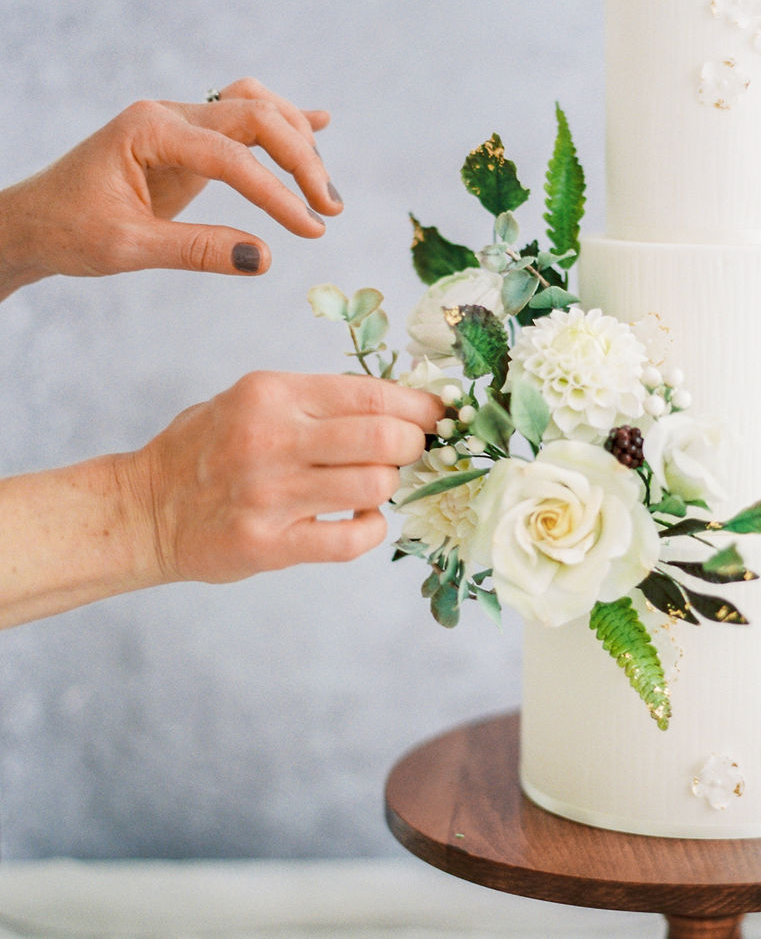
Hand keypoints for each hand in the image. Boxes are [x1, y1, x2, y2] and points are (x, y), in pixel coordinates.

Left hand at [0, 77, 342, 293]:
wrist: (35, 222)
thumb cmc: (70, 231)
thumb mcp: (129, 248)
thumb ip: (198, 250)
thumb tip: (265, 257)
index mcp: (149, 130)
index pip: (232, 155)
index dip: (276, 193)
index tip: (310, 230)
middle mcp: (169, 115)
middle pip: (256, 116)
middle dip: (300, 160)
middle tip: (330, 210)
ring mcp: (180, 125)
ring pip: (255, 109)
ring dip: (296, 141)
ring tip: (322, 191)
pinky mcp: (189, 143)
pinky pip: (242, 122)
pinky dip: (282, 124)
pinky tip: (320, 124)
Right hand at [126, 372, 444, 583]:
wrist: (144, 509)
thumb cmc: (205, 449)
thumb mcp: (251, 401)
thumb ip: (316, 401)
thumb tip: (399, 404)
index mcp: (272, 395)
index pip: (372, 395)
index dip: (419, 406)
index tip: (439, 415)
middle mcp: (271, 439)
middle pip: (383, 437)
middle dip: (413, 445)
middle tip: (409, 452)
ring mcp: (269, 495)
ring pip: (374, 486)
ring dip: (388, 487)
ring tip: (372, 486)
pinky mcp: (268, 544)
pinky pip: (350, 538)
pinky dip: (369, 529)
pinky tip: (358, 519)